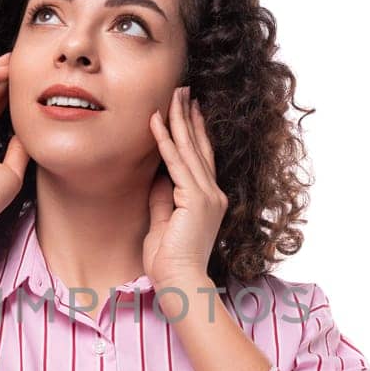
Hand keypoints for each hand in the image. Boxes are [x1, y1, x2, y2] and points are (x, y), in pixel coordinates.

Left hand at [144, 86, 227, 290]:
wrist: (180, 281)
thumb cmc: (170, 261)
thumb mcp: (164, 222)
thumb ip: (163, 198)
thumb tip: (157, 177)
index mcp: (209, 199)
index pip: (203, 157)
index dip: (196, 130)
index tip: (190, 108)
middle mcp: (213, 193)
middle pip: (200, 145)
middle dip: (190, 115)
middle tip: (184, 89)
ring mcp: (207, 195)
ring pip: (190, 148)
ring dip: (179, 119)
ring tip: (173, 94)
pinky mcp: (194, 199)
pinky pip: (176, 162)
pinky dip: (165, 140)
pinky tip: (157, 120)